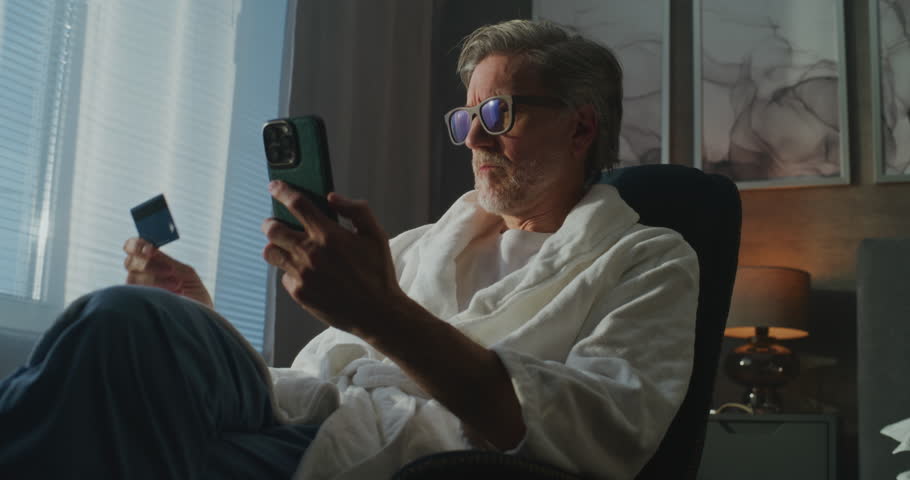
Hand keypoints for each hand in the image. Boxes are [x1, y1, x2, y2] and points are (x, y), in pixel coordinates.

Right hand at [122, 237, 213, 308]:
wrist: (199, 321)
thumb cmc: (194, 296)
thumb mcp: (185, 274)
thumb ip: (168, 260)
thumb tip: (151, 248)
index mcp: (152, 263)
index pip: (132, 247)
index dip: (137, 244)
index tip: (150, 248)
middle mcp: (140, 275)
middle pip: (130, 262)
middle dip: (150, 264)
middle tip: (171, 271)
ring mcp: (135, 292)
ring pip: (133, 277)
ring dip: (156, 279)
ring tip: (177, 286)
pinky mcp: (134, 306)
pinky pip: (134, 292)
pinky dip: (154, 289)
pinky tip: (171, 294)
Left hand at [261, 181, 402, 338]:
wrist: (377, 313)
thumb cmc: (378, 272)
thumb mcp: (376, 235)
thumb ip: (356, 210)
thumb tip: (332, 197)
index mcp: (328, 235)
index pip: (297, 204)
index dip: (282, 191)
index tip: (274, 186)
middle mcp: (310, 253)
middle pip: (272, 228)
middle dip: (270, 221)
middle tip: (275, 222)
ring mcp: (302, 274)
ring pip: (271, 252)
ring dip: (275, 245)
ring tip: (285, 247)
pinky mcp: (299, 292)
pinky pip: (284, 275)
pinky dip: (290, 270)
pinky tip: (305, 272)